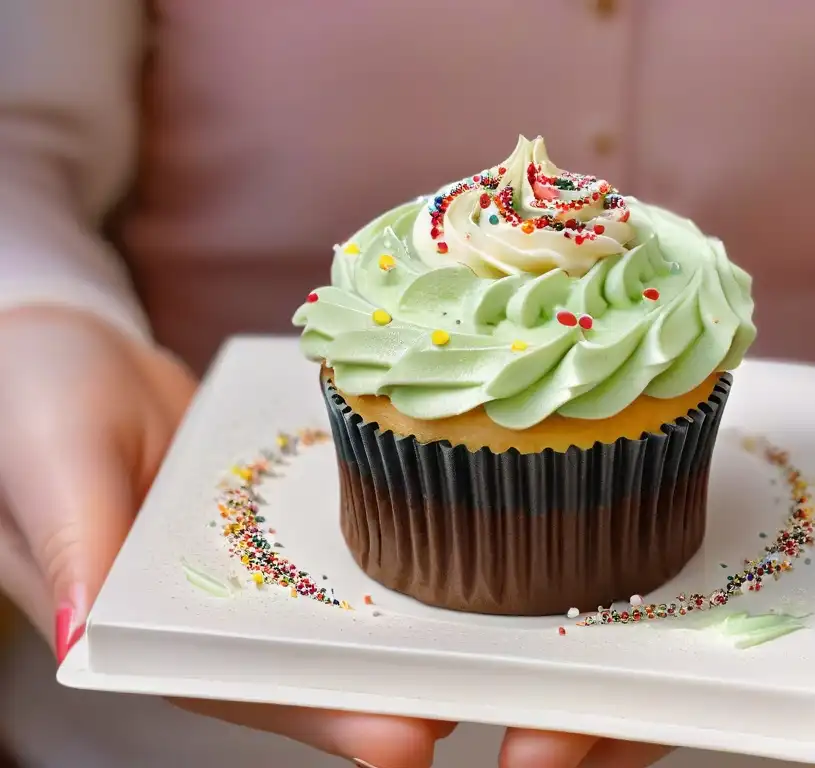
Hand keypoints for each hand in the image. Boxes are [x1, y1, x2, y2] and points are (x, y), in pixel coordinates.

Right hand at [0, 306, 452, 767]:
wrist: (65, 346)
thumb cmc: (30, 399)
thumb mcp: (50, 461)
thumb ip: (72, 541)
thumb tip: (83, 634)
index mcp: (128, 619)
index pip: (228, 679)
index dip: (311, 710)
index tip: (396, 736)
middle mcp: (194, 602)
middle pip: (297, 656)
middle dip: (378, 685)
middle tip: (464, 703)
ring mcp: (239, 558)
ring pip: (322, 603)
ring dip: (392, 626)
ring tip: (476, 650)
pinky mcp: (268, 513)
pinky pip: (326, 534)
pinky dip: (379, 544)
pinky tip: (444, 556)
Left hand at [494, 326, 814, 766]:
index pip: (729, 706)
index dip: (639, 731)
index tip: (548, 748)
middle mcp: (794, 617)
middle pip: (674, 672)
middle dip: (585, 700)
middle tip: (495, 718)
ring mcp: (764, 565)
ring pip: (662, 615)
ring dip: (584, 633)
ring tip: (493, 653)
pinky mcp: (748, 516)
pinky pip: (676, 541)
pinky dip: (620, 552)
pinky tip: (554, 557)